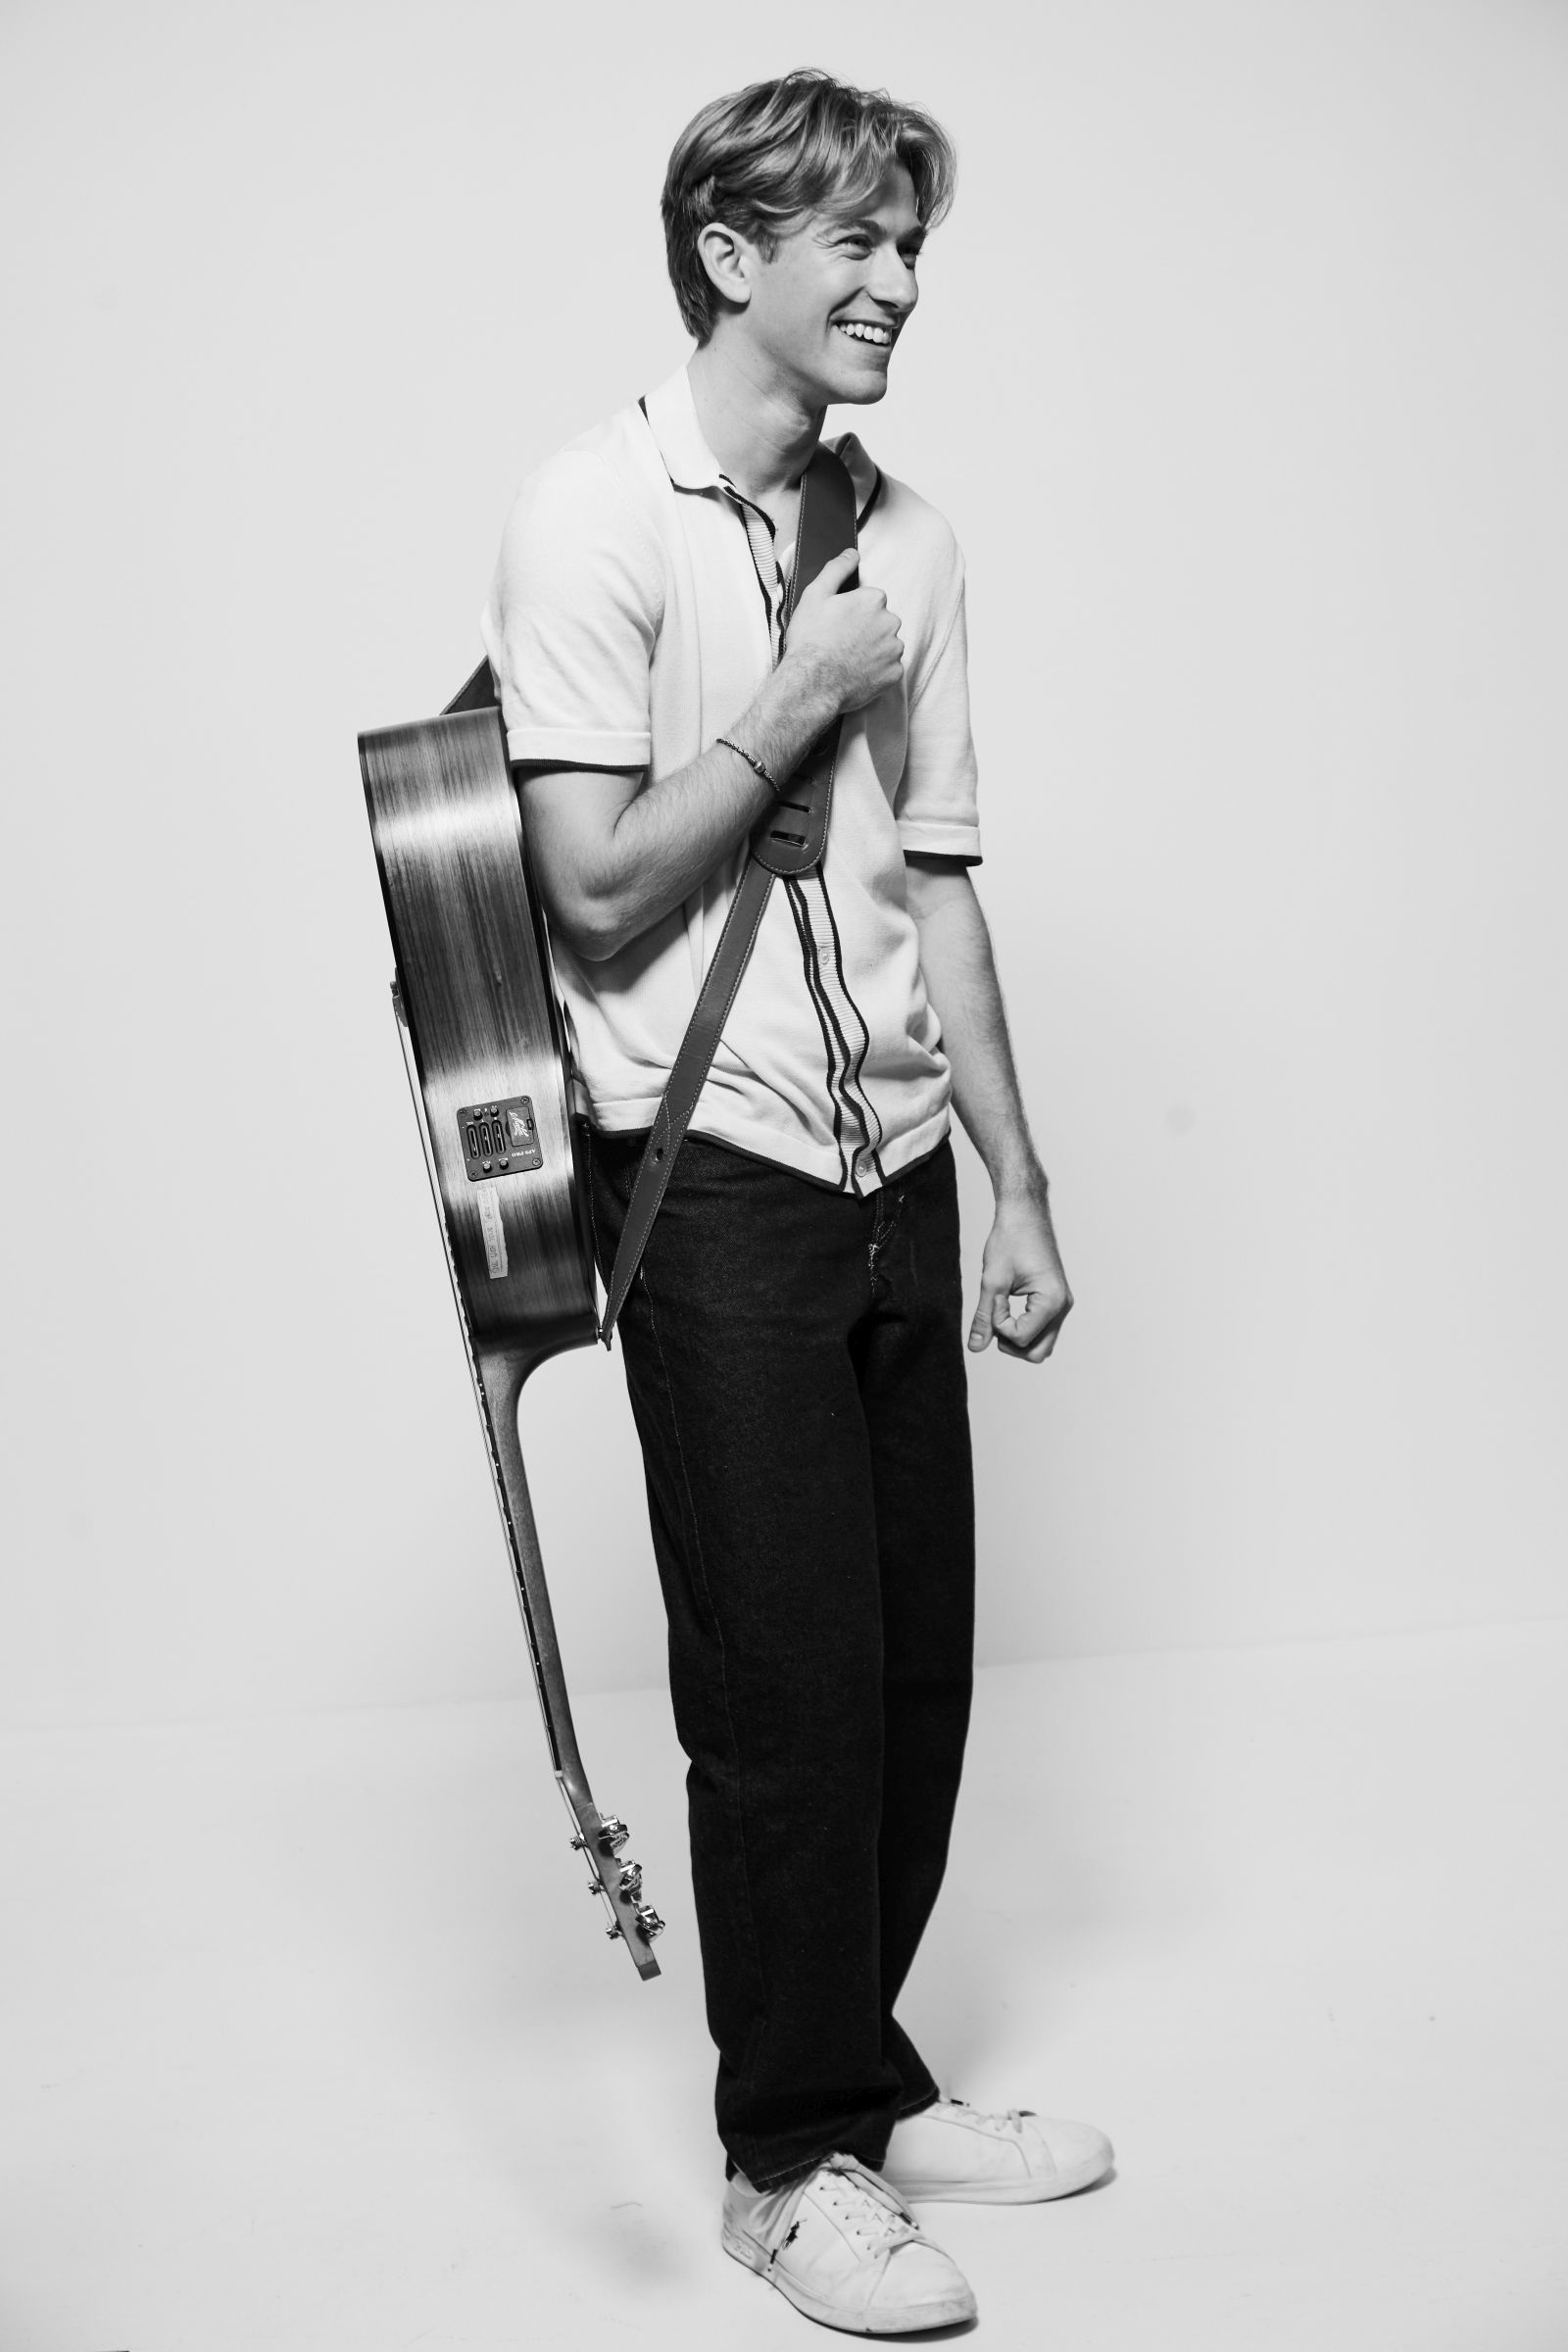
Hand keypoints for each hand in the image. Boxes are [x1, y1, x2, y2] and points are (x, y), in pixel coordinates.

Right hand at [783, 549, 903, 715]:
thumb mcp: (815, 595)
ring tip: (848, 660)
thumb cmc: (811, 640)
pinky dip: (876, 671)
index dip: (853, 612)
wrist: (812, 684)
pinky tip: (857, 673)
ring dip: (873, 650)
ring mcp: (894, 650)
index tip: (838, 624)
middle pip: (881, 622)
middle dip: (866, 630)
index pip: (871, 601)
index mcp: (874, 600)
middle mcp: (890, 622)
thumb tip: (852, 553)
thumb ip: (837, 569)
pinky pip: (889, 669)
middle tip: (842, 643)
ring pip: (886, 645)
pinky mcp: (894, 674)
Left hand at [968, 1192, 1072, 1362]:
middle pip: (1038, 1352)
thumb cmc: (1011, 1239)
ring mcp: (1062, 1304)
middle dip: (1011, 1343)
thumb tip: (975, 1347)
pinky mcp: (1056, 1300)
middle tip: (994, 1317)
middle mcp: (1063, 1306)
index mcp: (1051, 1300)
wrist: (1025, 1214)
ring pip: (1042, 1344)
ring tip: (1001, 1311)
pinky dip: (1024, 1326)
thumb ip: (984, 1317)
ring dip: (1018, 1337)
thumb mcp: (992, 1280)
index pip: (1022, 1338)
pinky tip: (1009, 1307)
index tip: (993, 1300)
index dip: (999, 1327)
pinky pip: (1043, 1328)